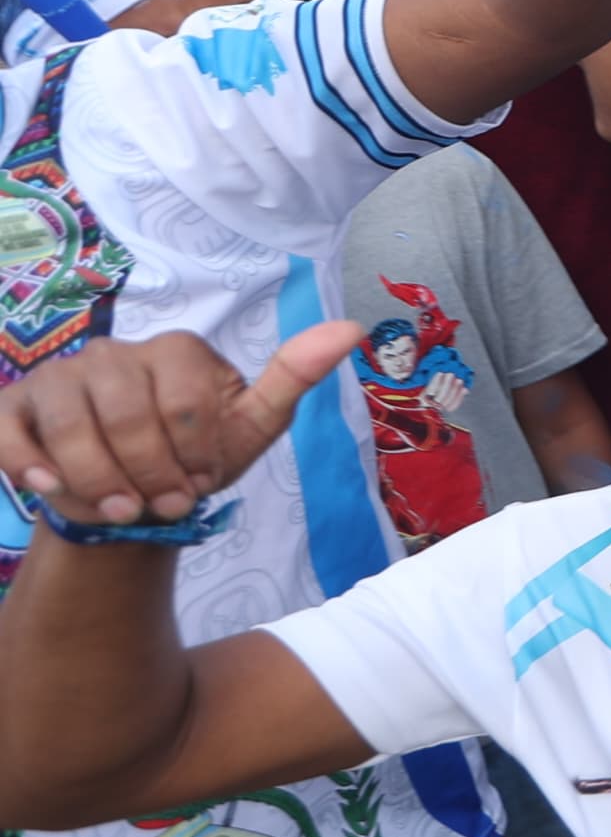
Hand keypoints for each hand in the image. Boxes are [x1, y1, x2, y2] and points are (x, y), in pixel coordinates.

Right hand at [0, 320, 355, 530]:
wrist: (132, 498)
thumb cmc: (194, 457)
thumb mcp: (252, 425)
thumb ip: (294, 378)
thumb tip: (350, 326)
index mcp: (175, 350)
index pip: (186, 402)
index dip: (196, 454)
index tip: (202, 481)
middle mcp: (113, 352)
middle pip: (128, 416)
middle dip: (151, 474)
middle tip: (165, 505)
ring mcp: (60, 376)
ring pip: (72, 427)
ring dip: (99, 481)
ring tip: (123, 509)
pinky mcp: (15, 407)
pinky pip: (10, 430)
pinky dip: (27, 463)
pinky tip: (49, 488)